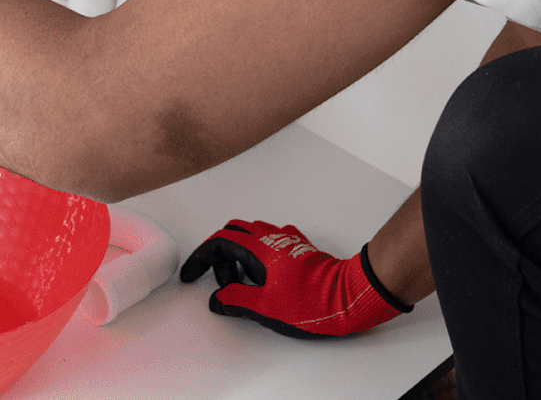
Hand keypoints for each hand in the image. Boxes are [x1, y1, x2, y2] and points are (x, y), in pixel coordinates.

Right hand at [178, 219, 412, 338]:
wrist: (349, 297)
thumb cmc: (313, 302)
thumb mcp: (266, 308)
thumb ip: (236, 300)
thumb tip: (218, 298)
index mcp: (259, 248)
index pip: (219, 242)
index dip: (200, 258)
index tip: (191, 275)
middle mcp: (272, 238)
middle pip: (234, 233)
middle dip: (220, 256)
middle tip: (223, 284)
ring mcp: (288, 240)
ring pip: (252, 236)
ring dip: (240, 255)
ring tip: (245, 284)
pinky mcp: (301, 249)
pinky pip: (271, 241)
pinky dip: (259, 254)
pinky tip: (265, 276)